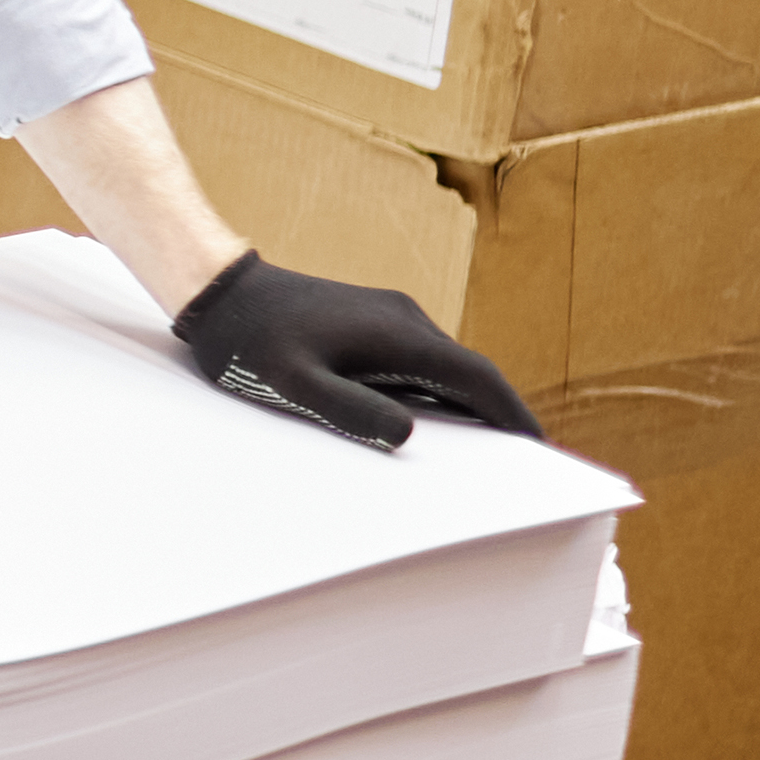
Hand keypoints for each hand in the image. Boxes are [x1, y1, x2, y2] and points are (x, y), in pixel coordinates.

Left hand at [169, 254, 548, 450]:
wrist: (219, 291)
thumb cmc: (250, 340)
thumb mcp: (293, 384)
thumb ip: (349, 410)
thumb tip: (409, 434)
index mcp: (398, 333)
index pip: (477, 377)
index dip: (512, 414)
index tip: (540, 450)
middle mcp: (406, 320)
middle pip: (470, 374)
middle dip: (499, 418)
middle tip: (522, 468)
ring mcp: (392, 317)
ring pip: (446, 368)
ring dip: (469, 407)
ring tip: (484, 458)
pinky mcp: (374, 322)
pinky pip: (421, 362)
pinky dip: (438, 394)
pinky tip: (429, 424)